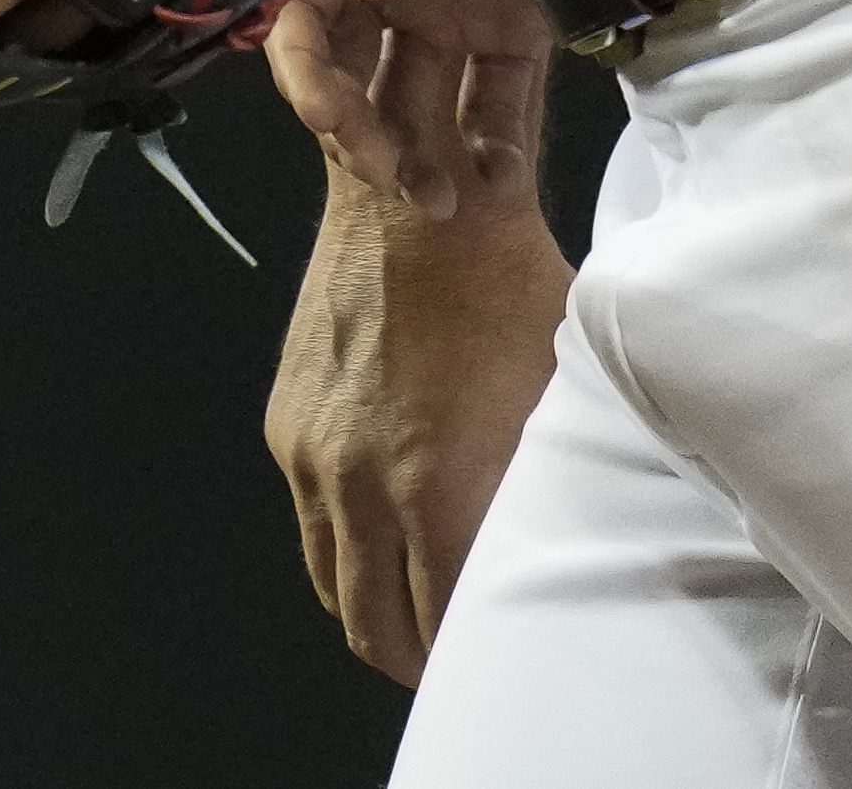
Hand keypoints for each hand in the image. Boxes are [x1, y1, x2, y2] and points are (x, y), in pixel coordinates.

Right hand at [266, 0, 554, 214]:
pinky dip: (494, 143)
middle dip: (359, 135)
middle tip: (394, 179)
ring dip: (419, 156)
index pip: (306, 13)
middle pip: (350, 74)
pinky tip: (501, 180)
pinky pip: (497, 97)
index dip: (304, 71)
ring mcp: (450, 11)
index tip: (328, 118)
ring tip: (446, 204)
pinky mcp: (512, 30)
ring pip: (416, 101)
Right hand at [268, 159, 571, 681]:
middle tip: (452, 657)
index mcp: (441, 487)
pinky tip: (381, 540)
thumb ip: (547, 477)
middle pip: (376, 626)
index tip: (496, 654)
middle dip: (417, 657)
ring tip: (412, 616)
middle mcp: (366, 486)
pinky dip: (343, 547)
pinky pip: (310, 521)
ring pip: (331, 584)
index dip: (471, 651)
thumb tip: (562, 539)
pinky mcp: (289, 427)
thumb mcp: (557, 385)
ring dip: (371, 610)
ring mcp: (317, 459)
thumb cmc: (506, 280)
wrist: (419, 193)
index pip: (447, 620)